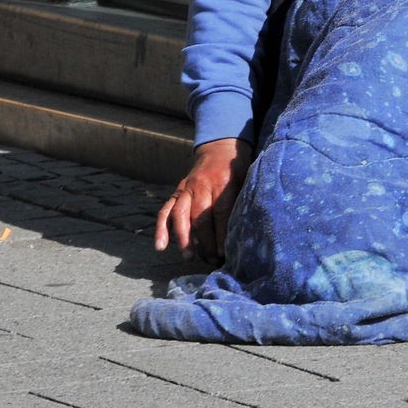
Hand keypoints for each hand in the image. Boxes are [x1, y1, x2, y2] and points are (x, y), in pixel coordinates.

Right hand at [155, 137, 252, 262]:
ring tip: (189, 257)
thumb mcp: (246, 178)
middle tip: (211, 260)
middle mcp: (201, 184)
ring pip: (180, 215)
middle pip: (200, 217)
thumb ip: (242, 200)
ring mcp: (187, 187)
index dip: (222, 234)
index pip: (220, 212)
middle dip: (205, 242)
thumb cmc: (238, 167)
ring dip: (183, 238)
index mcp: (223, 181)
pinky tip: (161, 245)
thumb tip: (244, 230)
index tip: (224, 253)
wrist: (221, 146)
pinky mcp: (178, 191)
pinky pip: (166, 210)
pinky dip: (161, 228)